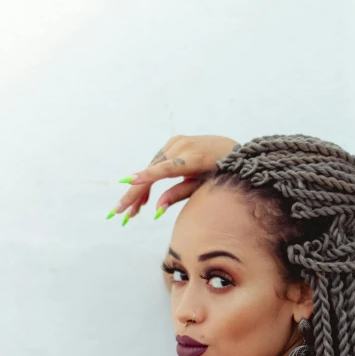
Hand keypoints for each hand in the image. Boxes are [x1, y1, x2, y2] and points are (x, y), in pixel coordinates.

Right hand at [107, 134, 239, 223]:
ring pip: (152, 168)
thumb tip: (156, 210)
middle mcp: (182, 146)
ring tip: (132, 213)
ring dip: (142, 190)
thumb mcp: (203, 187)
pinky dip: (150, 178)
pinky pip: (158, 163)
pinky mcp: (175, 142)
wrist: (234, 152)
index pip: (166, 169)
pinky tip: (144, 199)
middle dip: (136, 194)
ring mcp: (177, 142)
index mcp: (194, 158)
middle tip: (120, 213)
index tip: (129, 182)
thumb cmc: (222, 174)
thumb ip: (179, 195)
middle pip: (152, 172)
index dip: (147, 176)